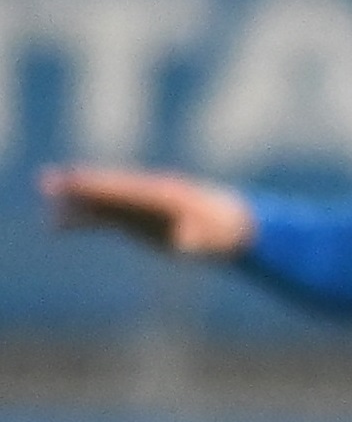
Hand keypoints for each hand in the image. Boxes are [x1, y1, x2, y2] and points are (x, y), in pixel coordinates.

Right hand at [40, 164, 254, 258]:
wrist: (235, 228)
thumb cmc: (226, 232)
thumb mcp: (215, 239)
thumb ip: (197, 239)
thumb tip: (185, 242)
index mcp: (165, 195)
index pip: (126, 188)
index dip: (101, 185)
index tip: (77, 179)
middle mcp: (148, 196)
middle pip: (108, 189)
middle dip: (80, 186)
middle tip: (48, 180)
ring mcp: (141, 207)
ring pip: (102, 204)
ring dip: (75, 204)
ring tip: (46, 205)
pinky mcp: (137, 220)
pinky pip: (104, 218)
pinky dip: (82, 220)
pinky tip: (58, 223)